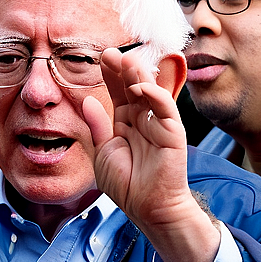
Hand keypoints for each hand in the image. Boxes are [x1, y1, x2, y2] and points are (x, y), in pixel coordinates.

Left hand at [83, 47, 219, 261]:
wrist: (148, 209)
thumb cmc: (127, 185)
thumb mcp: (104, 153)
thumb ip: (97, 126)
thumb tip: (87, 101)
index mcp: (126, 124)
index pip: (118, 93)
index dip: (111, 76)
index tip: (101, 58)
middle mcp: (143, 120)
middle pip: (133, 88)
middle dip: (123, 70)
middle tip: (111, 52)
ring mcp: (159, 124)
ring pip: (150, 93)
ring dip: (139, 75)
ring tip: (127, 60)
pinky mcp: (173, 132)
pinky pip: (165, 108)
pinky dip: (155, 95)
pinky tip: (141, 87)